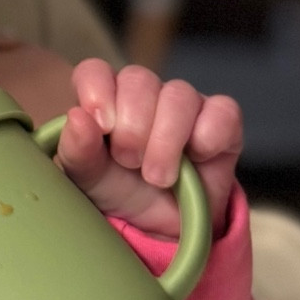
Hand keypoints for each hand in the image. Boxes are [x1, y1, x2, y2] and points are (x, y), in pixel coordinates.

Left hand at [54, 60, 241, 237]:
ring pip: (179, 95)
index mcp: (106, 99)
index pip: (96, 71)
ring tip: (157, 177)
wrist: (160, 227)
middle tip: (130, 163)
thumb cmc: (119, 191)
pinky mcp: (222, 121)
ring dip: (166, 139)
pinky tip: (197, 158)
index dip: (97, 91)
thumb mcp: (89, 180)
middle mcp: (145, 94)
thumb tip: (77, 117)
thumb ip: (77, 151)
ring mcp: (184, 104)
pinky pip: (222, 111)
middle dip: (132, 127)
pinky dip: (208, 137)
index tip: (102, 126)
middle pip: (139, 79)